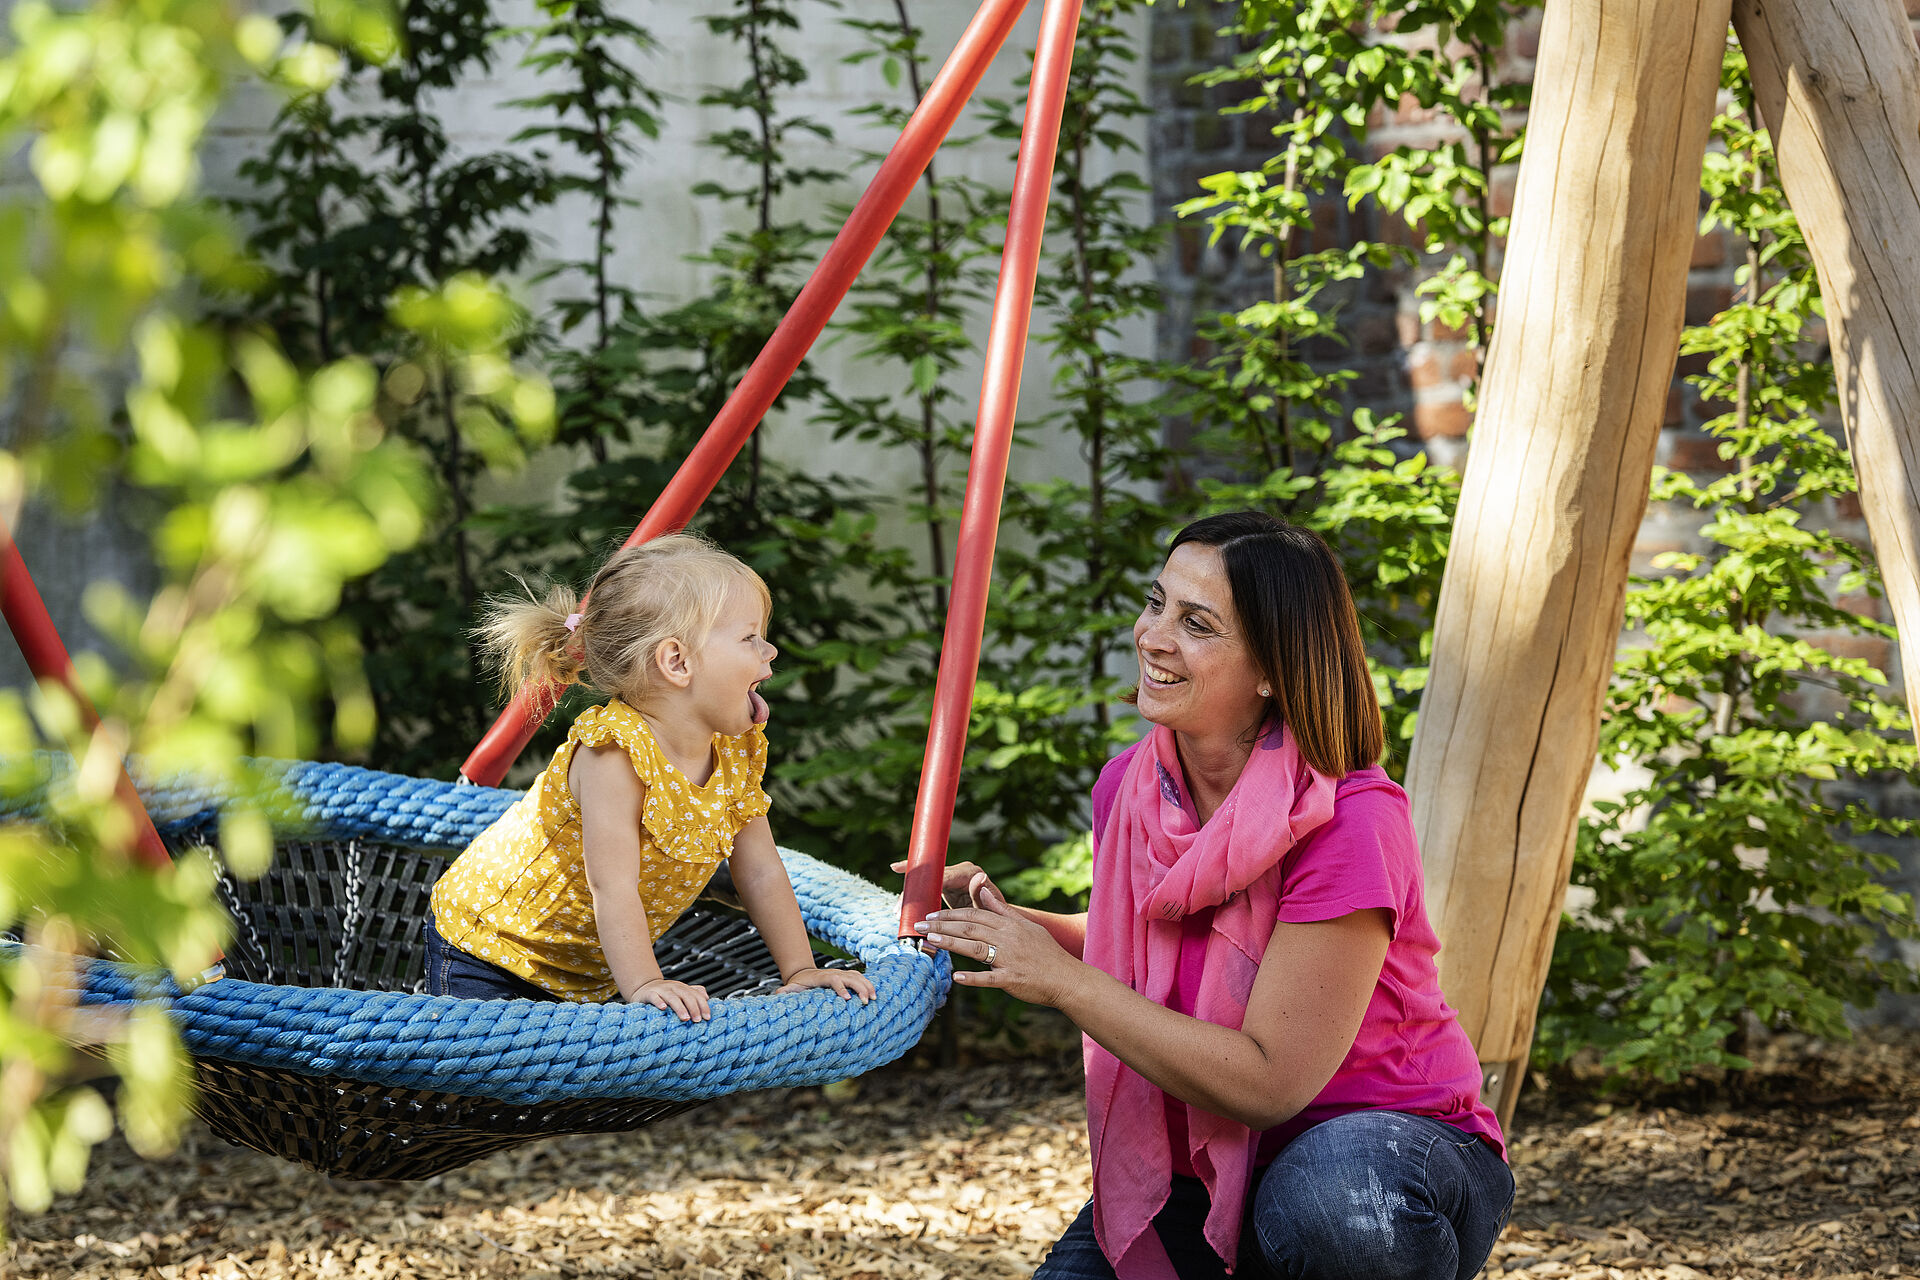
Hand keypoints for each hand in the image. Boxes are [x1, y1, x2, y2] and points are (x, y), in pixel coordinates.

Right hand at [632, 977, 709, 1021]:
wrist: (645, 986)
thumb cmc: (664, 992)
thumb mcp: (680, 992)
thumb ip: (693, 993)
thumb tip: (707, 997)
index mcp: (682, 988)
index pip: (696, 995)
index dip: (703, 1006)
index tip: (707, 1017)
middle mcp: (673, 987)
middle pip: (686, 995)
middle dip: (693, 1008)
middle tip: (697, 1020)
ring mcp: (661, 990)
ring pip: (672, 997)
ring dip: (680, 1007)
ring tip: (685, 1017)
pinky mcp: (649, 993)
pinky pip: (654, 997)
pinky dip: (659, 1001)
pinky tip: (663, 1008)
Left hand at [776, 965, 875, 1003]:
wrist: (803, 973)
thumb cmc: (799, 983)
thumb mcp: (792, 987)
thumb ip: (787, 990)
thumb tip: (778, 994)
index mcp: (823, 977)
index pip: (834, 980)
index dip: (841, 988)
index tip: (847, 999)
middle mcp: (834, 974)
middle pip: (851, 978)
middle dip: (860, 989)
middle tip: (866, 1002)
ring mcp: (841, 974)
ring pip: (858, 977)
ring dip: (867, 986)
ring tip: (874, 998)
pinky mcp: (846, 976)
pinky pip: (859, 977)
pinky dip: (868, 983)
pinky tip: (874, 992)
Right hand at [889, 858, 1002, 910]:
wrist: (998, 921)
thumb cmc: (996, 915)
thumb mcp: (989, 908)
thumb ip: (982, 894)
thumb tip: (980, 876)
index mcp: (968, 873)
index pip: (941, 874)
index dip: (922, 876)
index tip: (900, 871)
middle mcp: (958, 872)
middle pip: (929, 877)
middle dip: (911, 891)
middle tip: (898, 909)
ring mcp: (951, 878)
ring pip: (925, 883)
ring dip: (911, 897)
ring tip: (898, 913)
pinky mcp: (945, 886)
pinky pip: (927, 890)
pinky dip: (916, 900)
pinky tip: (903, 909)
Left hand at [912, 879, 1077, 1006]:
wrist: (1067, 978)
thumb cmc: (1046, 952)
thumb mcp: (1026, 925)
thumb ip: (1002, 909)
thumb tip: (982, 889)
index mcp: (1009, 925)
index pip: (974, 914)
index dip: (950, 913)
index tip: (930, 914)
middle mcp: (1007, 939)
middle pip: (969, 928)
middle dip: (941, 925)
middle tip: (918, 924)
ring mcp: (1009, 959)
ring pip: (974, 948)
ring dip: (950, 943)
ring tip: (929, 940)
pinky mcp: (1012, 979)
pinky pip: (989, 978)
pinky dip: (973, 978)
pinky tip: (956, 977)